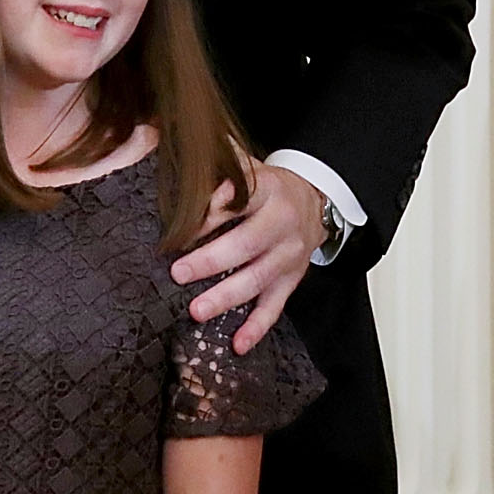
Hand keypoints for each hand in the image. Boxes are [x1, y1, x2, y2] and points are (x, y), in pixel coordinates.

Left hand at [168, 164, 322, 352]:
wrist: (315, 203)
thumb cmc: (269, 187)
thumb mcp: (250, 167)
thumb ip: (221, 164)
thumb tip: (179, 149)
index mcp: (269, 191)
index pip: (242, 200)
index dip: (214, 212)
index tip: (183, 227)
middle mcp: (282, 224)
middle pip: (247, 244)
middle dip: (211, 261)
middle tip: (179, 272)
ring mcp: (288, 256)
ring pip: (258, 279)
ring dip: (226, 297)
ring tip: (197, 311)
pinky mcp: (291, 281)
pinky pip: (275, 307)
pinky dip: (257, 328)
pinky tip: (238, 344)